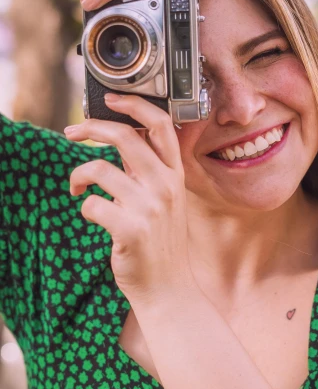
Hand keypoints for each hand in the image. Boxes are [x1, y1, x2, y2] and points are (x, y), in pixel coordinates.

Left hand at [64, 94, 193, 305]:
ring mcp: (150, 208)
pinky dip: (84, 207)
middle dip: (91, 127)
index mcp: (174, 176)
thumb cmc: (161, 243)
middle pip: (124, 137)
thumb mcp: (165, 201)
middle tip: (73, 132)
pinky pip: (91, 203)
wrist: (168, 287)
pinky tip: (91, 215)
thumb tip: (122, 138)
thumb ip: (148, 171)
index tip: (111, 100)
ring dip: (79, 175)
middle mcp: (165, 187)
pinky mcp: (131, 230)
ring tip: (77, 186)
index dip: (134, 106)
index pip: (161, 125)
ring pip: (99, 169)